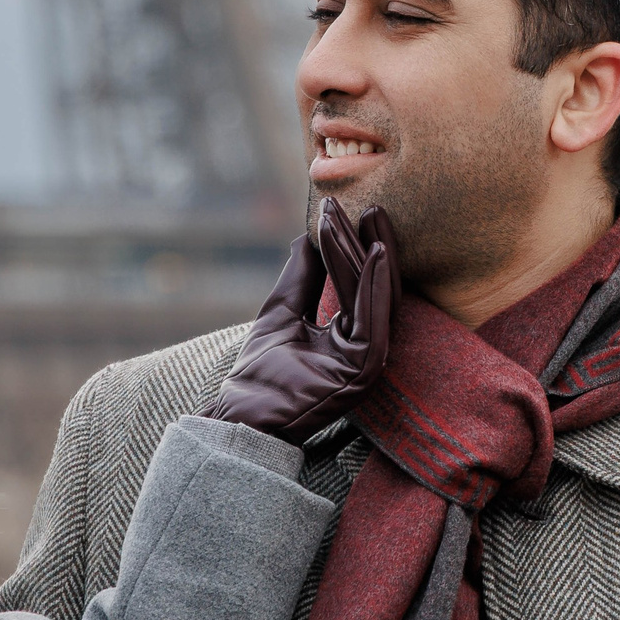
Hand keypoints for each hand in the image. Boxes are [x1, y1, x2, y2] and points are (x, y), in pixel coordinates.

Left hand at [201, 200, 399, 443]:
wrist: (242, 415)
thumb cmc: (259, 375)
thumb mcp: (281, 313)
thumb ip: (300, 279)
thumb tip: (304, 237)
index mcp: (351, 339)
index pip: (361, 285)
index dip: (355, 247)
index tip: (348, 209)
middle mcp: (366, 349)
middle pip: (377, 287)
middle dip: (373, 243)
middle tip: (370, 204)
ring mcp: (369, 361)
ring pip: (377, 297)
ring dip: (373, 255)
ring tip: (370, 217)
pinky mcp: (365, 370)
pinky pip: (376, 319)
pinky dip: (376, 283)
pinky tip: (376, 252)